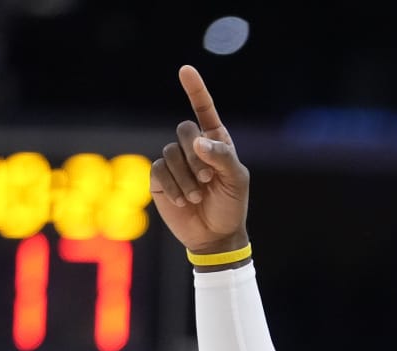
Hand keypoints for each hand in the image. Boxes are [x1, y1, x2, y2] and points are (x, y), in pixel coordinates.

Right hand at [150, 64, 249, 254]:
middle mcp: (193, 147)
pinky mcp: (160, 178)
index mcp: (215, 141)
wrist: (215, 235)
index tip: (185, 70)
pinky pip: (160, 170)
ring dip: (185, 177)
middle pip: (184, 129)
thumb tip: (198, 142)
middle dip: (195, 156)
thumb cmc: (230, 205)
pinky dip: (172, 186)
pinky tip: (182, 200)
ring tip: (196, 196)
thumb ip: (222, 156)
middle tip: (208, 180)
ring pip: (170, 152)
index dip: (195, 89)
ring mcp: (175, 162)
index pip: (204, 109)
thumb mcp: (236, 180)